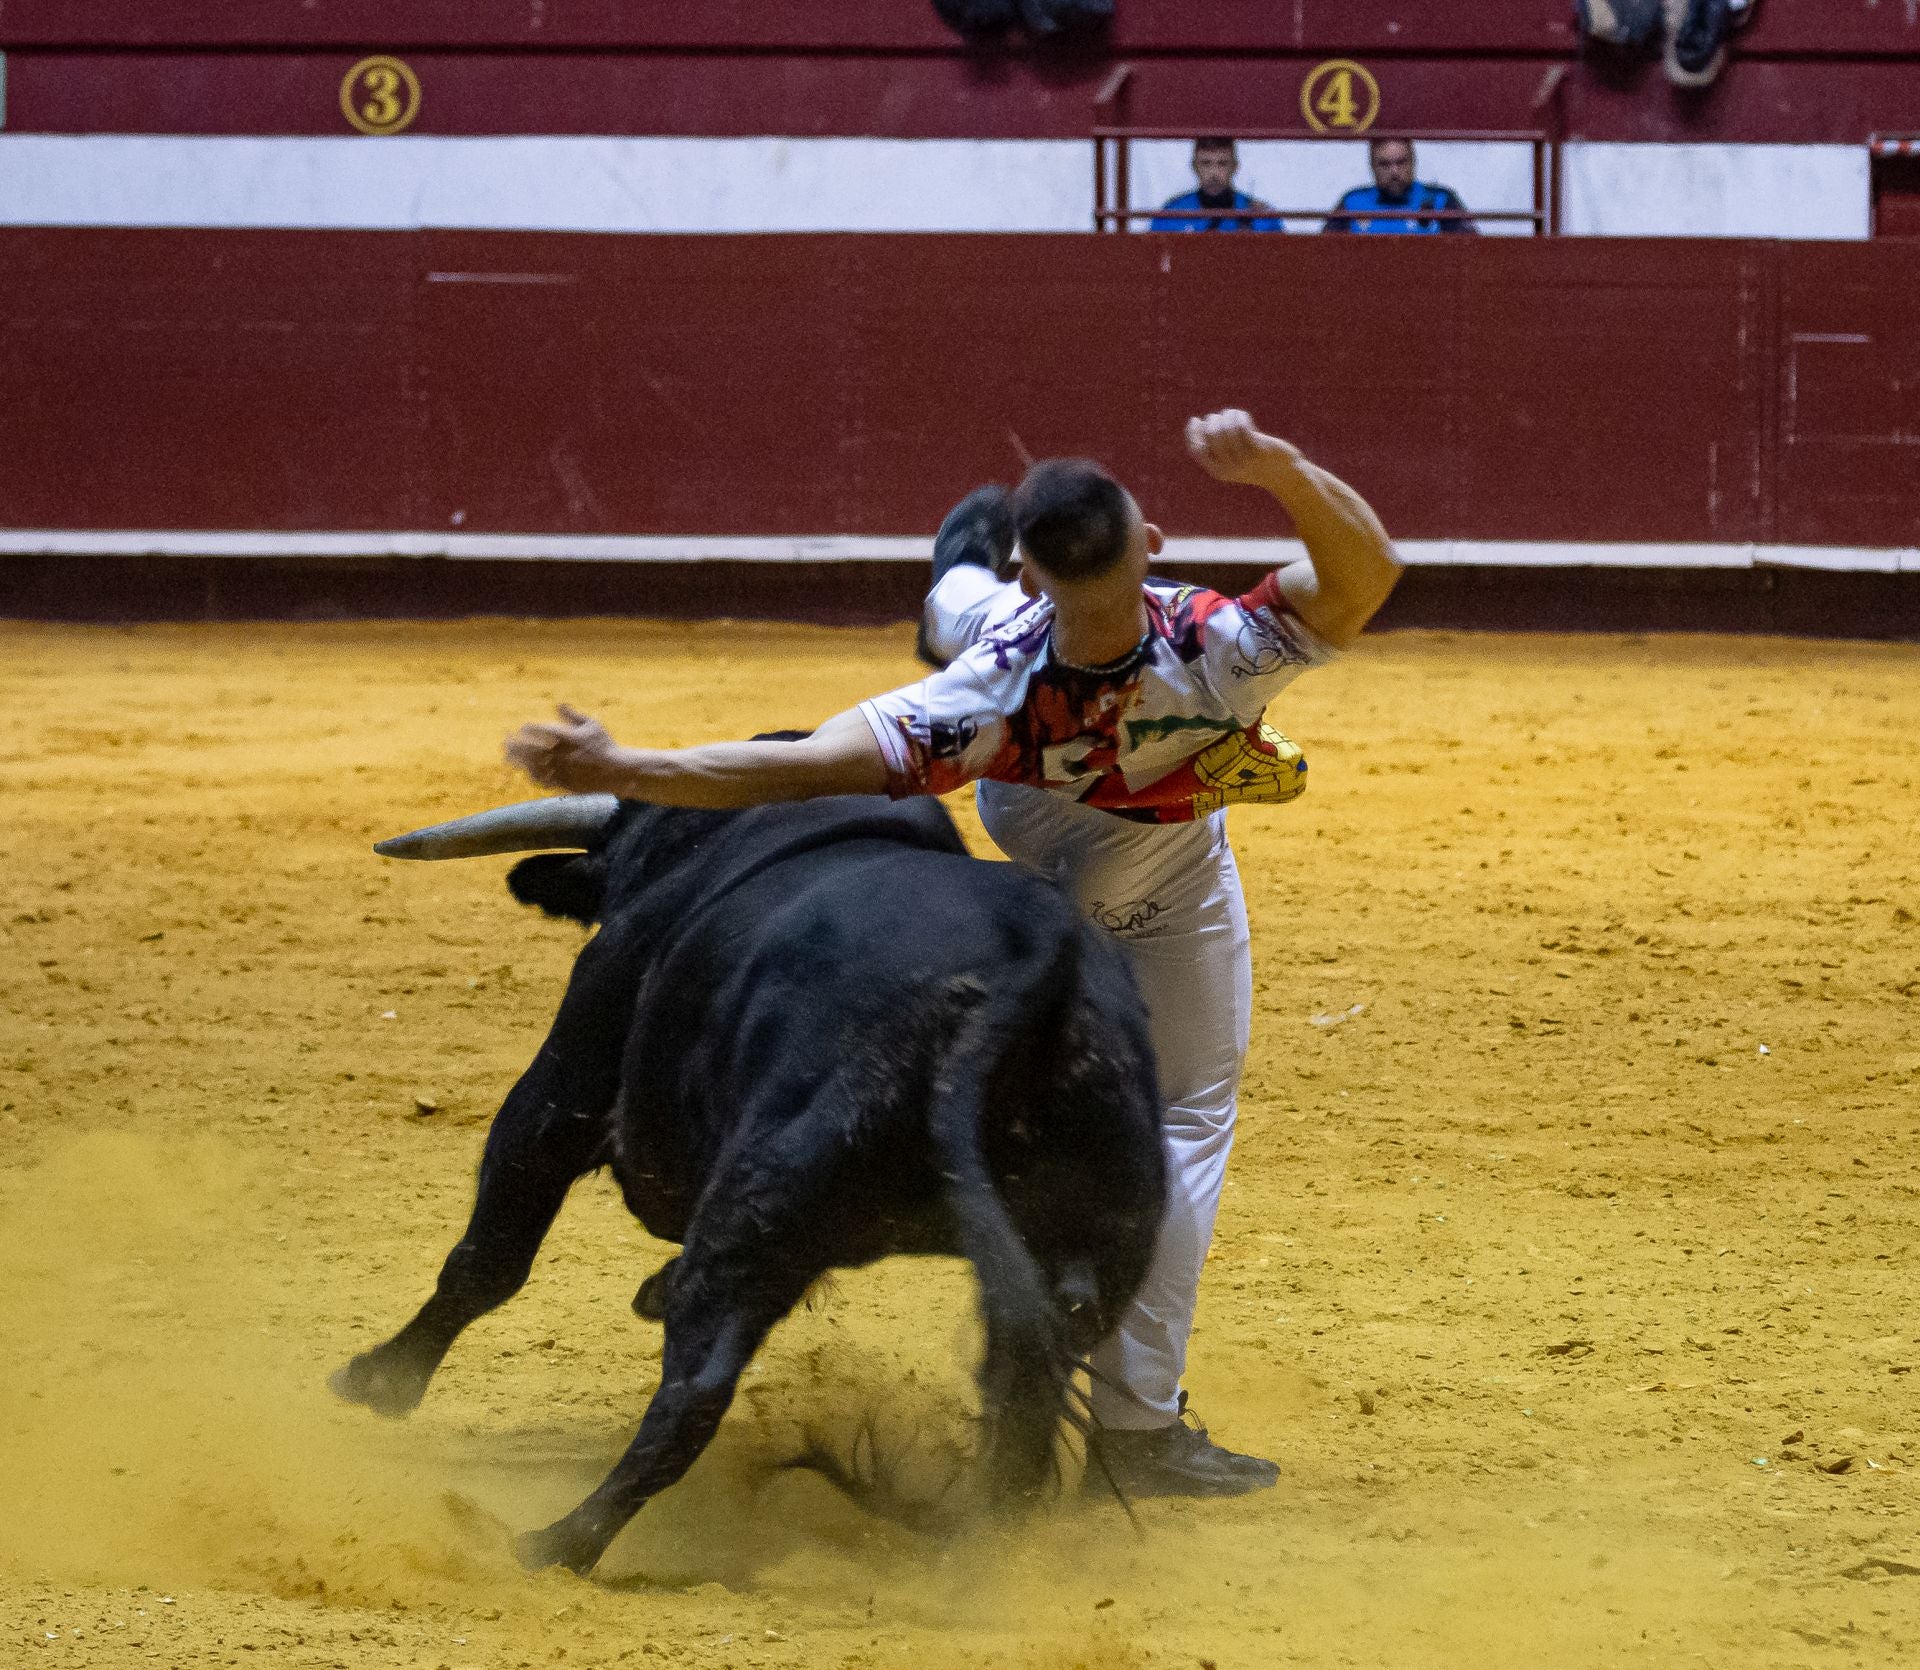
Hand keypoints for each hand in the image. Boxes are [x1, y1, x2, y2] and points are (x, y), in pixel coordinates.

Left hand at [505, 704, 629, 793]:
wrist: (616, 770)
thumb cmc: (605, 745)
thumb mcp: (592, 725)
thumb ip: (573, 715)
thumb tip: (558, 704)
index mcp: (566, 737)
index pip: (539, 730)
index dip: (528, 728)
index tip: (523, 727)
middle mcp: (560, 753)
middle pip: (530, 748)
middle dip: (516, 744)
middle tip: (505, 742)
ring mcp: (560, 769)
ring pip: (533, 765)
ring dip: (518, 761)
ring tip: (508, 757)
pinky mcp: (563, 783)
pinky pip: (543, 780)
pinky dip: (532, 775)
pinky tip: (527, 772)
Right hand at [1185, 409, 1298, 485]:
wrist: (1283, 475)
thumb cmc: (1255, 463)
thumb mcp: (1233, 460)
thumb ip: (1218, 448)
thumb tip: (1203, 426)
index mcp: (1217, 471)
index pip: (1197, 450)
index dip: (1192, 433)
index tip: (1196, 419)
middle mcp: (1228, 468)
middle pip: (1212, 435)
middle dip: (1214, 420)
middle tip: (1222, 416)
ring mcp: (1244, 460)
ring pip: (1227, 429)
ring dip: (1228, 415)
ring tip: (1233, 414)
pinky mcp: (1258, 451)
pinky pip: (1243, 427)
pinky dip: (1239, 416)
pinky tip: (1242, 415)